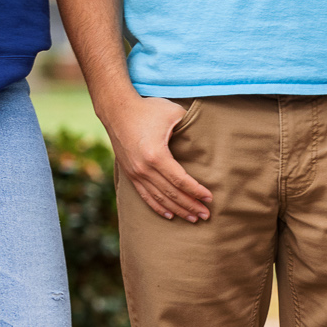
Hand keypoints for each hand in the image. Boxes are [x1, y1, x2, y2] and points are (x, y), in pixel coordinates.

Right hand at [101, 93, 212, 221]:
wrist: (116, 110)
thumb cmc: (147, 109)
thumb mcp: (172, 112)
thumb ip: (190, 125)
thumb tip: (206, 135)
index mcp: (156, 154)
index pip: (180, 180)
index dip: (196, 191)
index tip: (209, 198)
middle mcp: (143, 168)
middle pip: (171, 193)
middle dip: (190, 205)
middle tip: (206, 215)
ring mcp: (135, 172)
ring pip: (159, 198)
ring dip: (177, 209)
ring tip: (192, 218)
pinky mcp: (129, 173)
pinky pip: (145, 196)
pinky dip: (157, 207)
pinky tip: (169, 214)